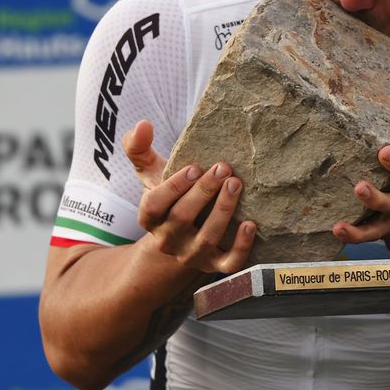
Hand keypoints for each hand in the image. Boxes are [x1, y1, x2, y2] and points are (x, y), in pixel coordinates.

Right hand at [122, 120, 255, 273]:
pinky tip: (251, 224)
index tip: (193, 167)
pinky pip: (228, 264)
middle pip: (181, 219)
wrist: (181, 235)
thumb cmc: (169, 195)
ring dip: (222, 211)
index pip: (153, 207)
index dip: (173, 188)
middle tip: (224, 168)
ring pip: (207, 239)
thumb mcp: (150, 172)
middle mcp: (168, 240)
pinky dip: (241, 247)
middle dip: (203, 192)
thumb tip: (142, 124)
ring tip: (236, 184)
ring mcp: (191, 255)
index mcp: (150, 218)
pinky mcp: (214, 265)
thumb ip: (138, 146)